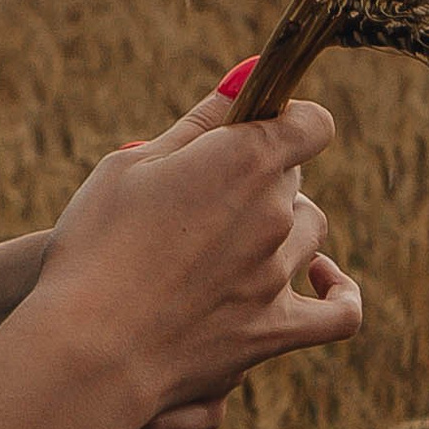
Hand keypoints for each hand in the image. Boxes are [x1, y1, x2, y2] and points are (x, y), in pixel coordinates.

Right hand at [21, 73, 362, 428]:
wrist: (88, 348)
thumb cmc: (96, 245)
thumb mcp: (131, 165)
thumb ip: (198, 125)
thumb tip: (244, 80)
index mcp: (243, 159)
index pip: (310, 123)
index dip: (286, 120)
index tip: (256, 128)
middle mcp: (275, 213)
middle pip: (294, 181)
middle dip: (259, 178)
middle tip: (201, 195)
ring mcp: (280, 275)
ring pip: (308, 233)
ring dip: (281, 227)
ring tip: (226, 238)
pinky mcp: (276, 330)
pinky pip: (340, 312)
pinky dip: (338, 291)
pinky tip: (321, 277)